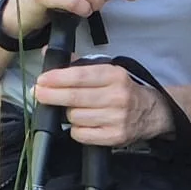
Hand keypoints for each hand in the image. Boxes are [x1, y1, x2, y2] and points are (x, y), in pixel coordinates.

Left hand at [34, 61, 174, 146]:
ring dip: (67, 113)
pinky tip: (81, 123)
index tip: (41, 80)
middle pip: (75, 98)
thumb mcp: (106, 70)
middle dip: (51, 96)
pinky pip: (82, 134)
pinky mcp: (115, 137)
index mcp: (114, 76)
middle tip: (38, 93)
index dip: (57, 79)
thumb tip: (49, 52)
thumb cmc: (122, 89)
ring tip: (71, 109)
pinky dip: (75, 129)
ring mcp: (117, 119)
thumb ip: (77, 63)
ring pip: (75, 117)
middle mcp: (117, 97)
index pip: (80, 76)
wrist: (152, 112)